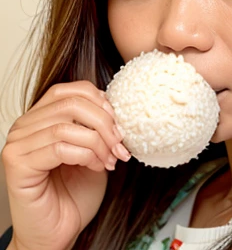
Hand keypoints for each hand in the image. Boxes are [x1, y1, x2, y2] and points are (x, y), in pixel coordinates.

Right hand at [2, 81, 130, 249]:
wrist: (57, 235)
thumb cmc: (73, 195)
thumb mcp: (92, 150)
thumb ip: (95, 126)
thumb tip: (113, 106)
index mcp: (39, 117)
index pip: (69, 90)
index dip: (99, 100)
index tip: (118, 122)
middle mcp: (23, 126)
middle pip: (71, 104)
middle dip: (104, 122)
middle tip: (120, 144)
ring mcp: (17, 144)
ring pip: (67, 125)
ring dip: (98, 143)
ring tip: (110, 160)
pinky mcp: (18, 165)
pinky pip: (60, 147)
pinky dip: (86, 155)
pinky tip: (96, 167)